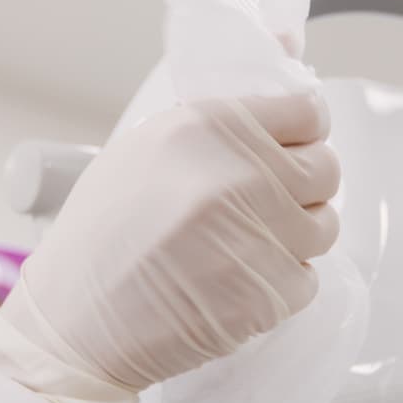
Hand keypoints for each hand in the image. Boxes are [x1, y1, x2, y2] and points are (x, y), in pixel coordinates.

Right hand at [0, 94, 339, 402]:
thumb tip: (284, 80)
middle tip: (266, 203)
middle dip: (304, 186)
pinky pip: (306, 279)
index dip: (301, 134)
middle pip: (326, 169)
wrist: (75, 322)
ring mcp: (260, 237)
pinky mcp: (270, 293)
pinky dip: (280, 283)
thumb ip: (216, 124)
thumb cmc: (102, 235)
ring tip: (244, 246)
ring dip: (295, 236)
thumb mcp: (143, 149)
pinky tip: (234, 282)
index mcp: (209, 128)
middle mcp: (241, 176)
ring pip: (324, 226)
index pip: (307, 113)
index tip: (288, 149)